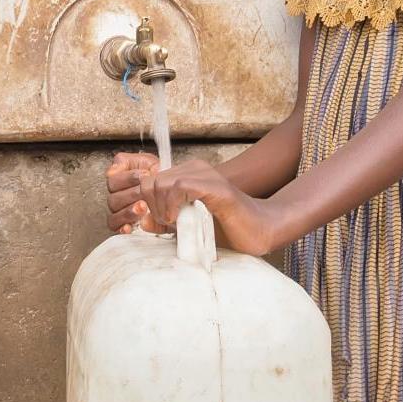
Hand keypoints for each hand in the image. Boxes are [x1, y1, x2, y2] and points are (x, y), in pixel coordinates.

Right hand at [107, 151, 162, 233]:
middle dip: (131, 195)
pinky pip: (117, 229)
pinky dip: (122, 227)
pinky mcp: (125, 225)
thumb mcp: (146, 162)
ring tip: (143, 207)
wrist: (174, 189)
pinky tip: (130, 226)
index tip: (144, 175)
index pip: (112, 180)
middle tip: (144, 193)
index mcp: (118, 182)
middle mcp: (116, 197)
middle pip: (113, 199)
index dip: (127, 178)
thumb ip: (126, 161)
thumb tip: (112, 170)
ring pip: (114, 215)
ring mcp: (119, 212)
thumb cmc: (159, 176)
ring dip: (128, 211)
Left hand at [145, 160, 289, 256]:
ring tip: (174, 223)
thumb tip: (143, 221)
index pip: (150, 181)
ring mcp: (207, 176)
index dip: (147, 203)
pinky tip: (179, 218)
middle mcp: (195, 170)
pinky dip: (173, 204)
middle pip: (152, 181)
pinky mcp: (216, 187)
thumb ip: (166, 222)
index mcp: (187, 175)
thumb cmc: (227, 230)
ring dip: (162, 206)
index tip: (158, 222)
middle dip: (151, 205)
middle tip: (166, 224)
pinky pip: (181, 187)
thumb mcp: (188, 227)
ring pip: (163, 182)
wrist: (260, 232)